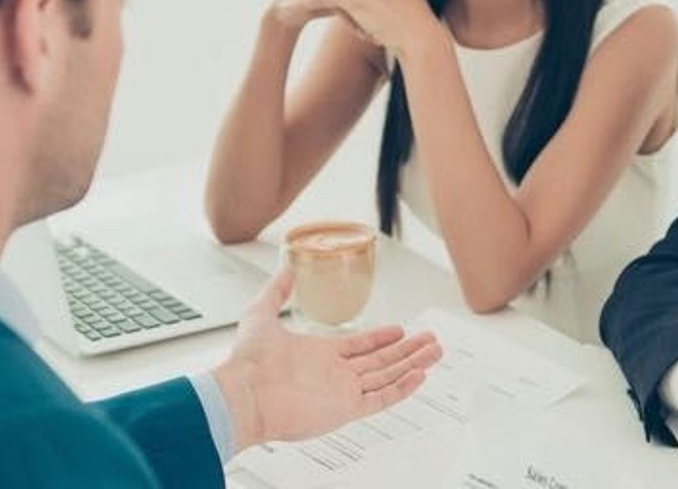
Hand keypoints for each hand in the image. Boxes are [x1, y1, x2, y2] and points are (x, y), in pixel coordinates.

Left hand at [209, 266, 442, 450]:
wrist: (244, 393)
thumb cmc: (248, 361)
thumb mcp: (261, 313)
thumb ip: (276, 290)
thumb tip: (286, 267)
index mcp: (320, 355)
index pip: (360, 347)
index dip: (381, 338)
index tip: (400, 330)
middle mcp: (334, 374)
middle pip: (381, 362)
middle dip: (407, 350)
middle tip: (429, 340)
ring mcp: (341, 392)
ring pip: (387, 377)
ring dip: (412, 364)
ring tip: (434, 352)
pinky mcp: (345, 409)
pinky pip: (381, 399)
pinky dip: (402, 389)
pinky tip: (420, 375)